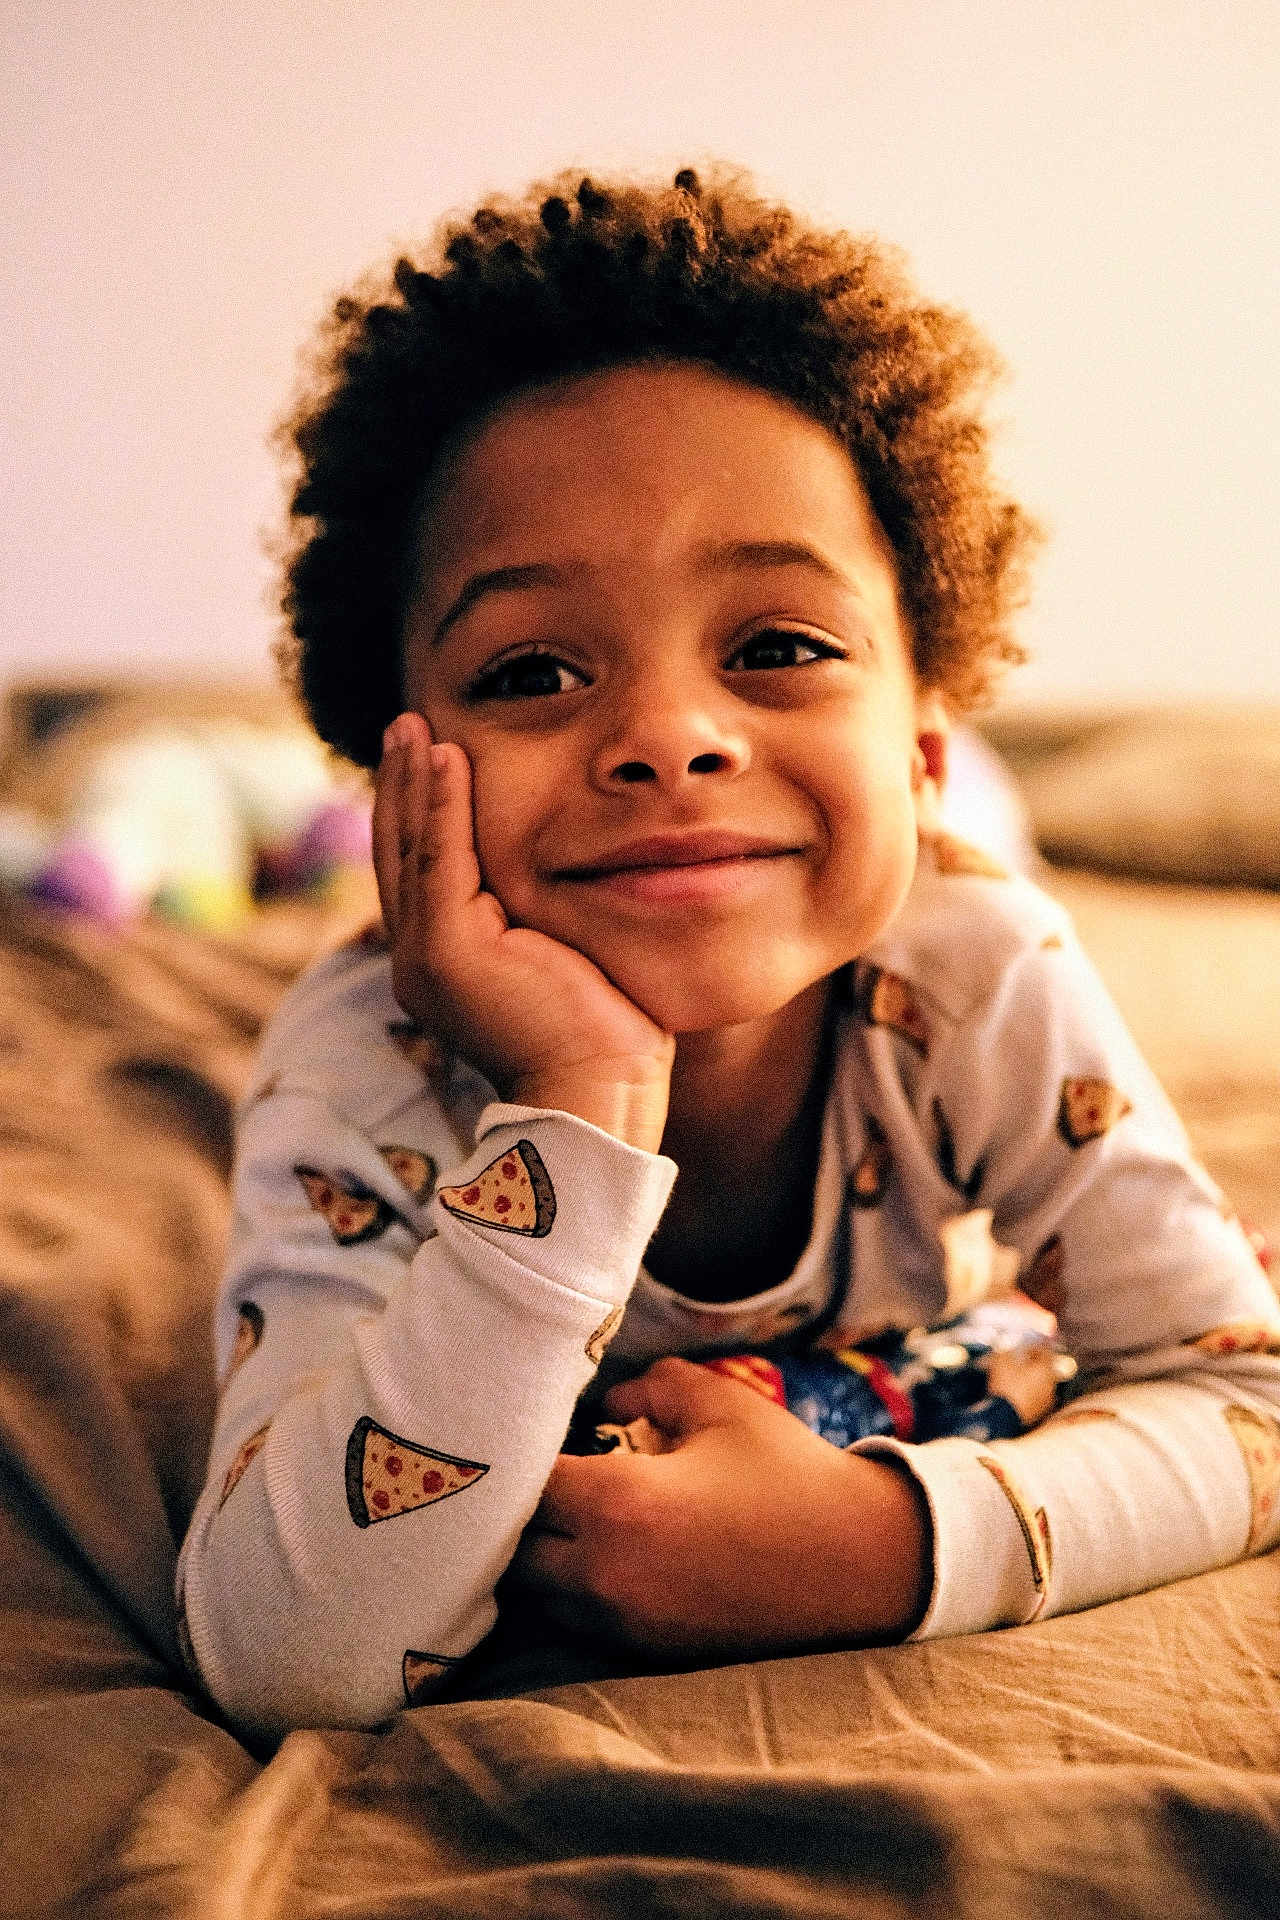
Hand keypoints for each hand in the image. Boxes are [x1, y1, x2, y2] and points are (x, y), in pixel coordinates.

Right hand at [372, 713, 674, 1147]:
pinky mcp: (449, 951)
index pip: (420, 873)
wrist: (601, 1092)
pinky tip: (446, 755)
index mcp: (444, 966)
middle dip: (401, 786)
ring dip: (413, 780)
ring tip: (414, 726)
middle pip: (400, 853)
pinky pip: (440, 858)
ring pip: (411, 849)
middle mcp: (420, 961)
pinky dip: (442, 803)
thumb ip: (542, 921)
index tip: (425, 757)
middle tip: (404, 726)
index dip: (418, 813)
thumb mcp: (563, 961)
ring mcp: (427, 956)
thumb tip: (571, 879)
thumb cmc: (604, 1037)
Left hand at [505, 1356, 932, 1656]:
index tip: (523, 1434)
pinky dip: (574, 1591)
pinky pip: (578, 1622)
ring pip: (537, 1596)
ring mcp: (624, 1623)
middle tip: (536, 1478)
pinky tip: (604, 1556)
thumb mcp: (723, 1405)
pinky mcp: (647, 1653)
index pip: (521, 1484)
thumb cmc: (789, 1474)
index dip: (514, 1455)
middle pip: (509, 1552)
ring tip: (566, 1519)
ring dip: (539, 1558)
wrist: (862, 1564)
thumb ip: (653, 1386)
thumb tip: (611, 1398)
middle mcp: (606, 1574)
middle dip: (513, 1515)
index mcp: (617, 1504)